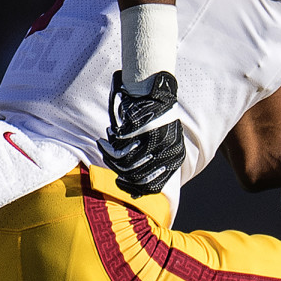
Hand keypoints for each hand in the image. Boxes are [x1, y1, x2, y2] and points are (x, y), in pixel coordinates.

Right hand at [97, 70, 185, 195]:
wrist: (156, 92)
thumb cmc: (158, 118)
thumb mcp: (165, 142)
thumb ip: (156, 161)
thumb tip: (139, 188)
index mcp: (175, 156)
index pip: (154, 185)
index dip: (135, 188)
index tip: (122, 184)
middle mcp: (166, 151)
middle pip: (137, 176)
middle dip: (120, 174)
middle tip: (111, 167)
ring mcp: (152, 141)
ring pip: (125, 163)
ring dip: (111, 157)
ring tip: (105, 148)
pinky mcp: (139, 130)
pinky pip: (119, 146)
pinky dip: (110, 145)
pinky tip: (107, 138)